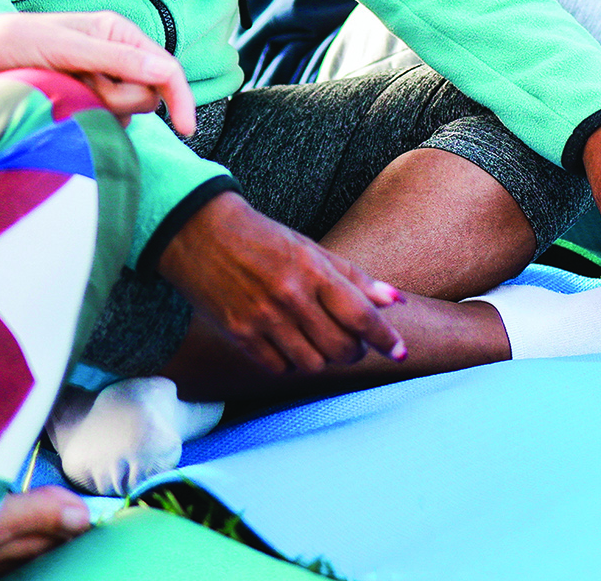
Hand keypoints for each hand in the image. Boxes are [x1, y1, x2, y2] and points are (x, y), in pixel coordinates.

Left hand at [0, 11, 196, 134]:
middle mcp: (114, 57)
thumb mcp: (67, 47)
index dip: (180, 97)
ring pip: (125, 112)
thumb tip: (164, 73)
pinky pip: (104, 123)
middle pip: (146, 95)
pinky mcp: (83, 102)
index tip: (186, 128)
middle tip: (79, 85)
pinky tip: (59, 104)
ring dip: (97, 109)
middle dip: (118, 99)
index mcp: (118, 34)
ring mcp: (98, 81)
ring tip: (61, 91)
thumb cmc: (14, 43)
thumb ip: (116, 60)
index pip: (165, 68)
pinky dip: (86, 119)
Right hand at [153, 192, 404, 375]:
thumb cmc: (264, 239)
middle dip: (356, 352)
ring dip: (325, 360)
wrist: (201, 232)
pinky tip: (291, 346)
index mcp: (312, 269)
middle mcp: (290, 296)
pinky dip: (292, 363)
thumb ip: (355, 277)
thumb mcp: (312, 249)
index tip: (399, 352)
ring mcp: (262, 317)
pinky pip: (279, 368)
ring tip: (321, 343)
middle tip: (354, 344)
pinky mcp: (239, 334)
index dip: (385, 338)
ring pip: (312, 364)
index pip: (361, 314)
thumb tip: (396, 301)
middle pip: (340, 347)